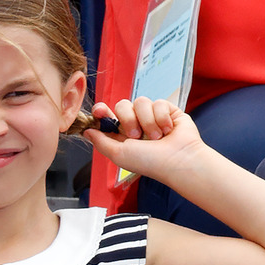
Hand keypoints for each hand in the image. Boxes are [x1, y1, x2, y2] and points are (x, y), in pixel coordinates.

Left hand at [83, 97, 204, 180]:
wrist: (178, 160)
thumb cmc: (149, 162)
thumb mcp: (119, 154)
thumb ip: (101, 142)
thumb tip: (86, 131)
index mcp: (122, 135)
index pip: (108, 116)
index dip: (102, 111)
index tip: (99, 111)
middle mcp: (137, 124)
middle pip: (122, 104)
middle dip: (128, 119)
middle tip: (137, 135)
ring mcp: (152, 116)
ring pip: (141, 102)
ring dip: (147, 121)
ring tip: (157, 137)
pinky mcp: (168, 111)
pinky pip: (158, 102)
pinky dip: (162, 117)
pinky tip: (168, 130)